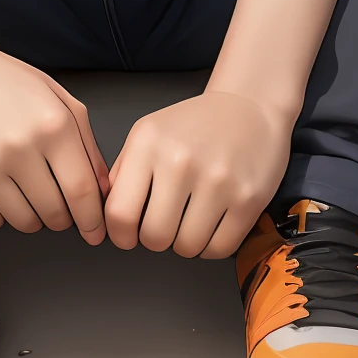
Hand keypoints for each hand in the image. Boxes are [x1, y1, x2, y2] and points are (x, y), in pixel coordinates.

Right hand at [0, 34, 110, 242]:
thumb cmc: (4, 80)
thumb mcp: (56, 97)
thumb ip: (86, 143)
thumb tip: (103, 189)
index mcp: (53, 124)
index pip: (82, 191)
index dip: (92, 219)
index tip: (94, 231)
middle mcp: (21, 146)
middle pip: (55, 213)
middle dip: (62, 217)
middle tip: (57, 204)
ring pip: (24, 222)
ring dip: (32, 217)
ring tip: (26, 190)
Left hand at [104, 88, 293, 259]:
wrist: (250, 107)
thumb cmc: (195, 125)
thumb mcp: (148, 133)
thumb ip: (122, 173)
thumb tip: (107, 218)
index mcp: (149, 143)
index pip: (119, 213)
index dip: (121, 235)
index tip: (128, 235)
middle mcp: (181, 161)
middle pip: (154, 237)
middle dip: (156, 238)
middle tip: (165, 222)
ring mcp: (217, 181)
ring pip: (187, 247)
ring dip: (186, 242)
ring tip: (191, 218)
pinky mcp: (248, 199)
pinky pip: (219, 249)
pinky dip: (212, 245)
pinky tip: (212, 223)